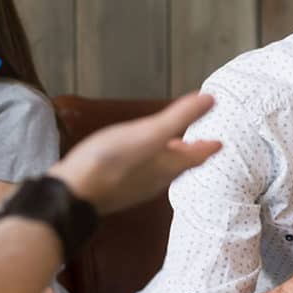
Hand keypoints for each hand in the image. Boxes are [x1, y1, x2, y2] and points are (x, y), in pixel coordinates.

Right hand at [47, 92, 220, 213]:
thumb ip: (179, 117)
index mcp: (167, 166)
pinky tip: (132, 160)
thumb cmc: (110, 161)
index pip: (195, 157)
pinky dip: (145, 163)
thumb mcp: (148, 133)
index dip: (207, 147)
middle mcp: (154, 180)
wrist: (73, 193)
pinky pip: (138, 175)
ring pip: (158, 171)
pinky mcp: (113, 189)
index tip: (219, 143)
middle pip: (177, 166)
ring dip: (166, 158)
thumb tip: (211, 99)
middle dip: (187, 153)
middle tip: (194, 144)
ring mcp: (133, 187)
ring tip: (166, 148)